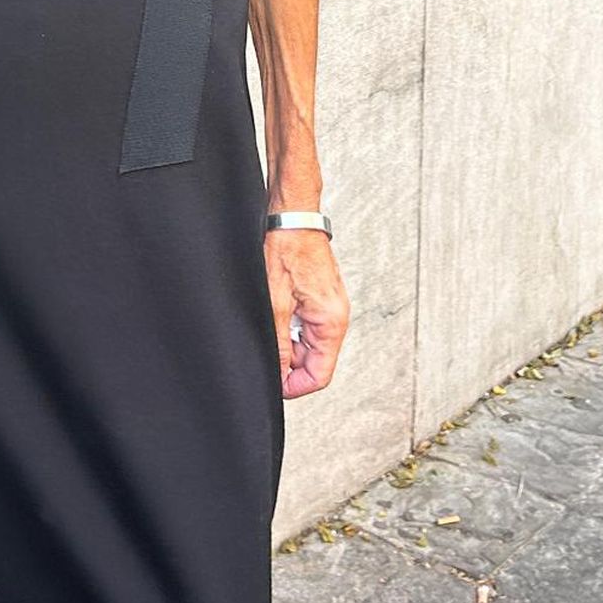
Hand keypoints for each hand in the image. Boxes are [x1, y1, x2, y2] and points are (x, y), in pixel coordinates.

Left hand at [265, 228, 348, 398]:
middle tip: (266, 343)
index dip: (295, 385)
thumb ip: (279, 342)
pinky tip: (277, 309)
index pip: (320, 375)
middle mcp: (336, 318)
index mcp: (331, 323)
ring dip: (288, 342)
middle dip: (289, 362)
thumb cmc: (288, 250)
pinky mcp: (322, 298)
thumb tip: (278, 374)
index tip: (273, 382)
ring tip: (271, 319)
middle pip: (315, 361)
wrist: (293, 217)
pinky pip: (308, 325)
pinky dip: (291, 325)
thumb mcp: (276, 302)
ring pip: (309, 343)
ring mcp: (330, 308)